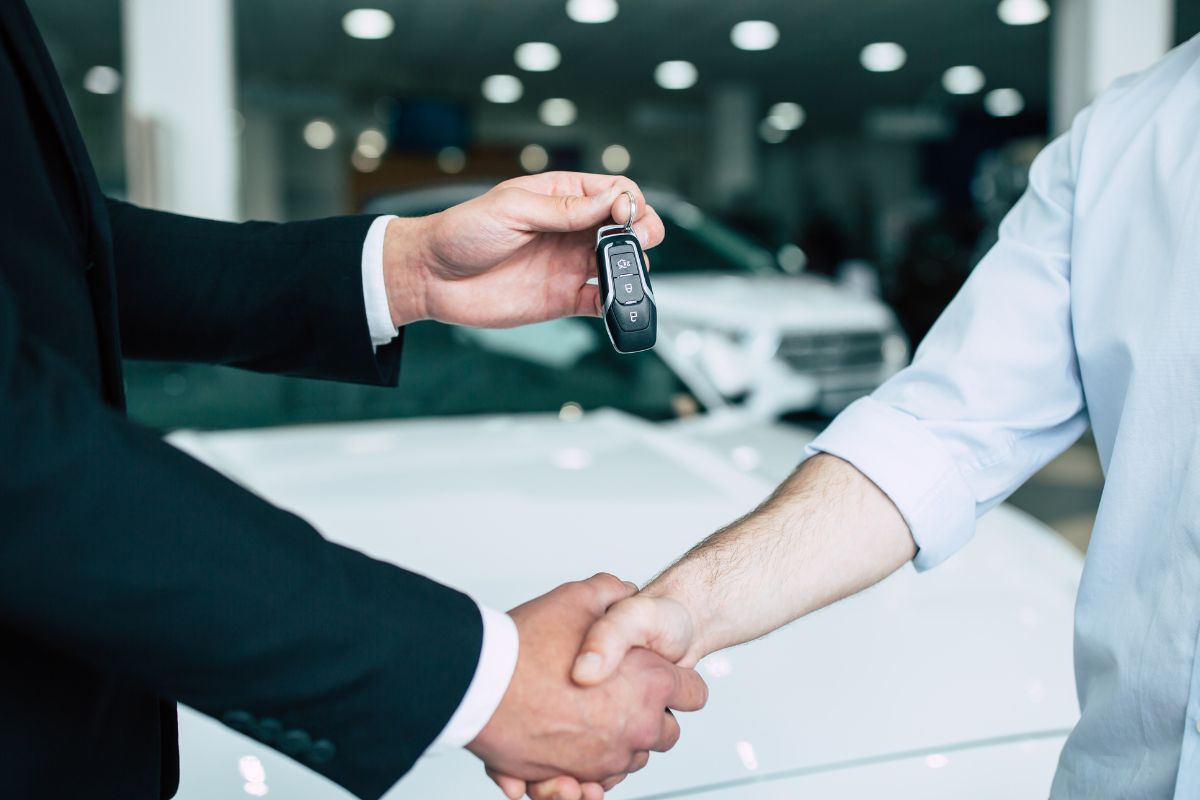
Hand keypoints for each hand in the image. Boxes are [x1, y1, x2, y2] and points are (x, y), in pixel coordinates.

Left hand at [383, 173, 664, 328]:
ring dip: (633, 268)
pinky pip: (601, 301)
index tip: (624, 215)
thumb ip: (566, 208)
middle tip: (638, 242)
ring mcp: (570, 264)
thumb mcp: (513, 208)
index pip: (614, 190)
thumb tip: (613, 200)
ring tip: (626, 273)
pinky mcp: (564, 298)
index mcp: (561, 196)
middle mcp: (571, 230)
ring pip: (620, 265)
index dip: (629, 201)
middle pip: (626, 227)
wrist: (432, 278)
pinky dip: (616, 303)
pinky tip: (614, 301)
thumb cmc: (462, 233)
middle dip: (643, 232)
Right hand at [468, 574, 706, 798]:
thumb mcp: (577, 598)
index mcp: (650, 681)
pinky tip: (575, 748)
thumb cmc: (527, 645)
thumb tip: (625, 590)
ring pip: (632, 759)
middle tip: (620, 694)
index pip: (695, 693)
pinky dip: (592, 769)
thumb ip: (611, 592)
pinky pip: (600, 782)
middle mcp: (637, 725)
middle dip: (649, 715)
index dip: (678, 680)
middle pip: (667, 732)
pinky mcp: (577, 778)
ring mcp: (609, 757)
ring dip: (619, 742)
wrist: (481, 684)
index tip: (661, 675)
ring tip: (589, 716)